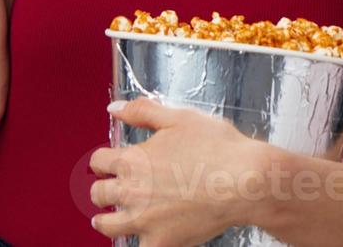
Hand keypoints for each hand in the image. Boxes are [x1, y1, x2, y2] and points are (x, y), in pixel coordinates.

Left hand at [90, 98, 270, 245]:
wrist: (244, 181)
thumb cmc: (218, 147)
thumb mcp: (180, 117)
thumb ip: (143, 111)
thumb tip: (115, 108)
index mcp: (133, 160)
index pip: (99, 162)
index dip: (101, 161)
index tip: (105, 164)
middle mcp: (132, 192)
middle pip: (98, 194)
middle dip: (101, 189)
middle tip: (106, 191)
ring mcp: (144, 221)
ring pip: (108, 225)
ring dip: (105, 221)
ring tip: (106, 220)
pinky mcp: (161, 242)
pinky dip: (139, 241)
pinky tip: (142, 237)